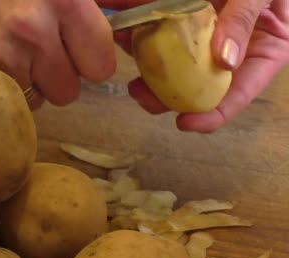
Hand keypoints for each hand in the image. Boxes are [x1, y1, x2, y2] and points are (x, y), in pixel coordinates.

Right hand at [0, 0, 116, 108]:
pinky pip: (1, 105)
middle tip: (31, 50)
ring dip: (24, 84)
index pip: (100, 66)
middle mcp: (34, 31)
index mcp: (65, 1)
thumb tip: (124, 29)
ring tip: (4, 51)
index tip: (72, 52)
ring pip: (34, 101)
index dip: (86, 61)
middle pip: (68, 91)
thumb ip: (86, 9)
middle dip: (53, 75)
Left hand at [99, 0, 288, 132]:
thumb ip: (245, 19)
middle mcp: (226, 49)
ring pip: (169, 57)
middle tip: (139, 92)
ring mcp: (199, 32)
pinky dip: (137, 24)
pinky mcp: (177, 13)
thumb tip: (225, 61)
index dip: (212, 114)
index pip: (237, 93)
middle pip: (195, 83)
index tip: (185, 123)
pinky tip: (119, 26)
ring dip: (143, 58)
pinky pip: (155, 24)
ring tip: (122, 49)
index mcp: (259, 52)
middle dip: (164, 93)